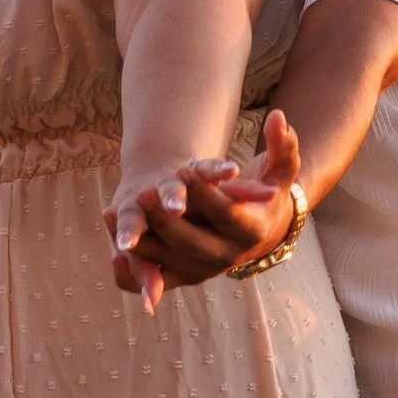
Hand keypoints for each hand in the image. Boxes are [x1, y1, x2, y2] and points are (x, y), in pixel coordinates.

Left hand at [113, 113, 304, 293]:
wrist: (253, 228)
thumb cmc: (264, 194)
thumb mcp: (279, 170)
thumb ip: (283, 145)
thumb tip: (278, 116)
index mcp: (252, 230)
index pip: (228, 215)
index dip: (206, 195)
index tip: (186, 170)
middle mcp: (228, 256)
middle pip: (194, 243)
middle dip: (166, 221)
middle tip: (143, 193)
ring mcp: (205, 270)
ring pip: (170, 262)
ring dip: (142, 242)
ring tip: (115, 213)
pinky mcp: (185, 277)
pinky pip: (158, 280)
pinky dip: (136, 274)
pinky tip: (116, 254)